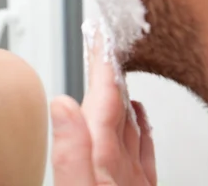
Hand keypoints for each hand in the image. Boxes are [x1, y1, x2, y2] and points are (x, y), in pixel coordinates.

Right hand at [50, 25, 156, 185]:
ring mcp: (135, 176)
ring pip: (131, 122)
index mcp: (105, 156)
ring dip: (122, 95)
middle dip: (109, 71)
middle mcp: (125, 163)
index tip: (99, 35)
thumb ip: (69, 150)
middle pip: (119, 103)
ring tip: (114, 76)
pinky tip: (138, 118)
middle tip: (101, 46)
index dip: (102, 61)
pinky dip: (138, 124)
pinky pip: (144, 146)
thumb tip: (63, 104)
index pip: (106, 95)